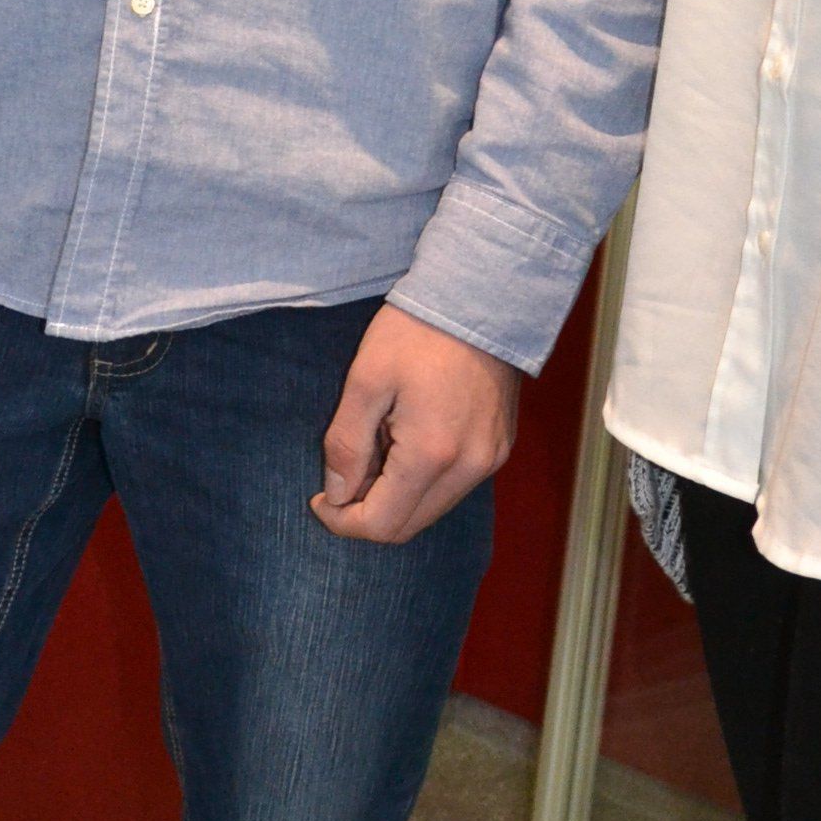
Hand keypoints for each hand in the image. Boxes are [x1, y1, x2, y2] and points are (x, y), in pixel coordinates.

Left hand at [312, 303, 518, 544]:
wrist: (479, 295)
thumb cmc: (416, 331)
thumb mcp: (365, 381)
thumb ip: (346, 445)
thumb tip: (338, 495)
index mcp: (431, 455)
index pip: (382, 525)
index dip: (342, 521)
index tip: (320, 497)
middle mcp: (468, 469)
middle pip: (409, 526)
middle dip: (368, 512)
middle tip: (345, 474)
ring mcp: (490, 459)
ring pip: (433, 509)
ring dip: (397, 497)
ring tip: (378, 448)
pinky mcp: (500, 446)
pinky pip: (455, 486)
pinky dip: (424, 481)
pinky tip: (408, 441)